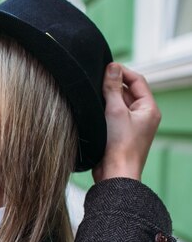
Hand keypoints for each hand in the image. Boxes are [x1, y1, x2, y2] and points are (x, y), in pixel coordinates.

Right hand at [92, 63, 160, 181]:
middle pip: (127, 92)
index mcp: (149, 109)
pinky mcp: (119, 135)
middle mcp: (143, 116)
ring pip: (118, 104)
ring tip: (93, 98)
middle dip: (112, 86)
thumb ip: (113, 88)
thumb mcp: (115, 111)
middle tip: (95, 83)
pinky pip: (112, 117)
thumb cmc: (119, 146)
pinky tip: (92, 112)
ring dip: (106, 99)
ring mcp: (131, 126)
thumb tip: (112, 67)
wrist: (115, 174)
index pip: (137, 81)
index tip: (105, 68)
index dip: (122, 72)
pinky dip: (103, 112)